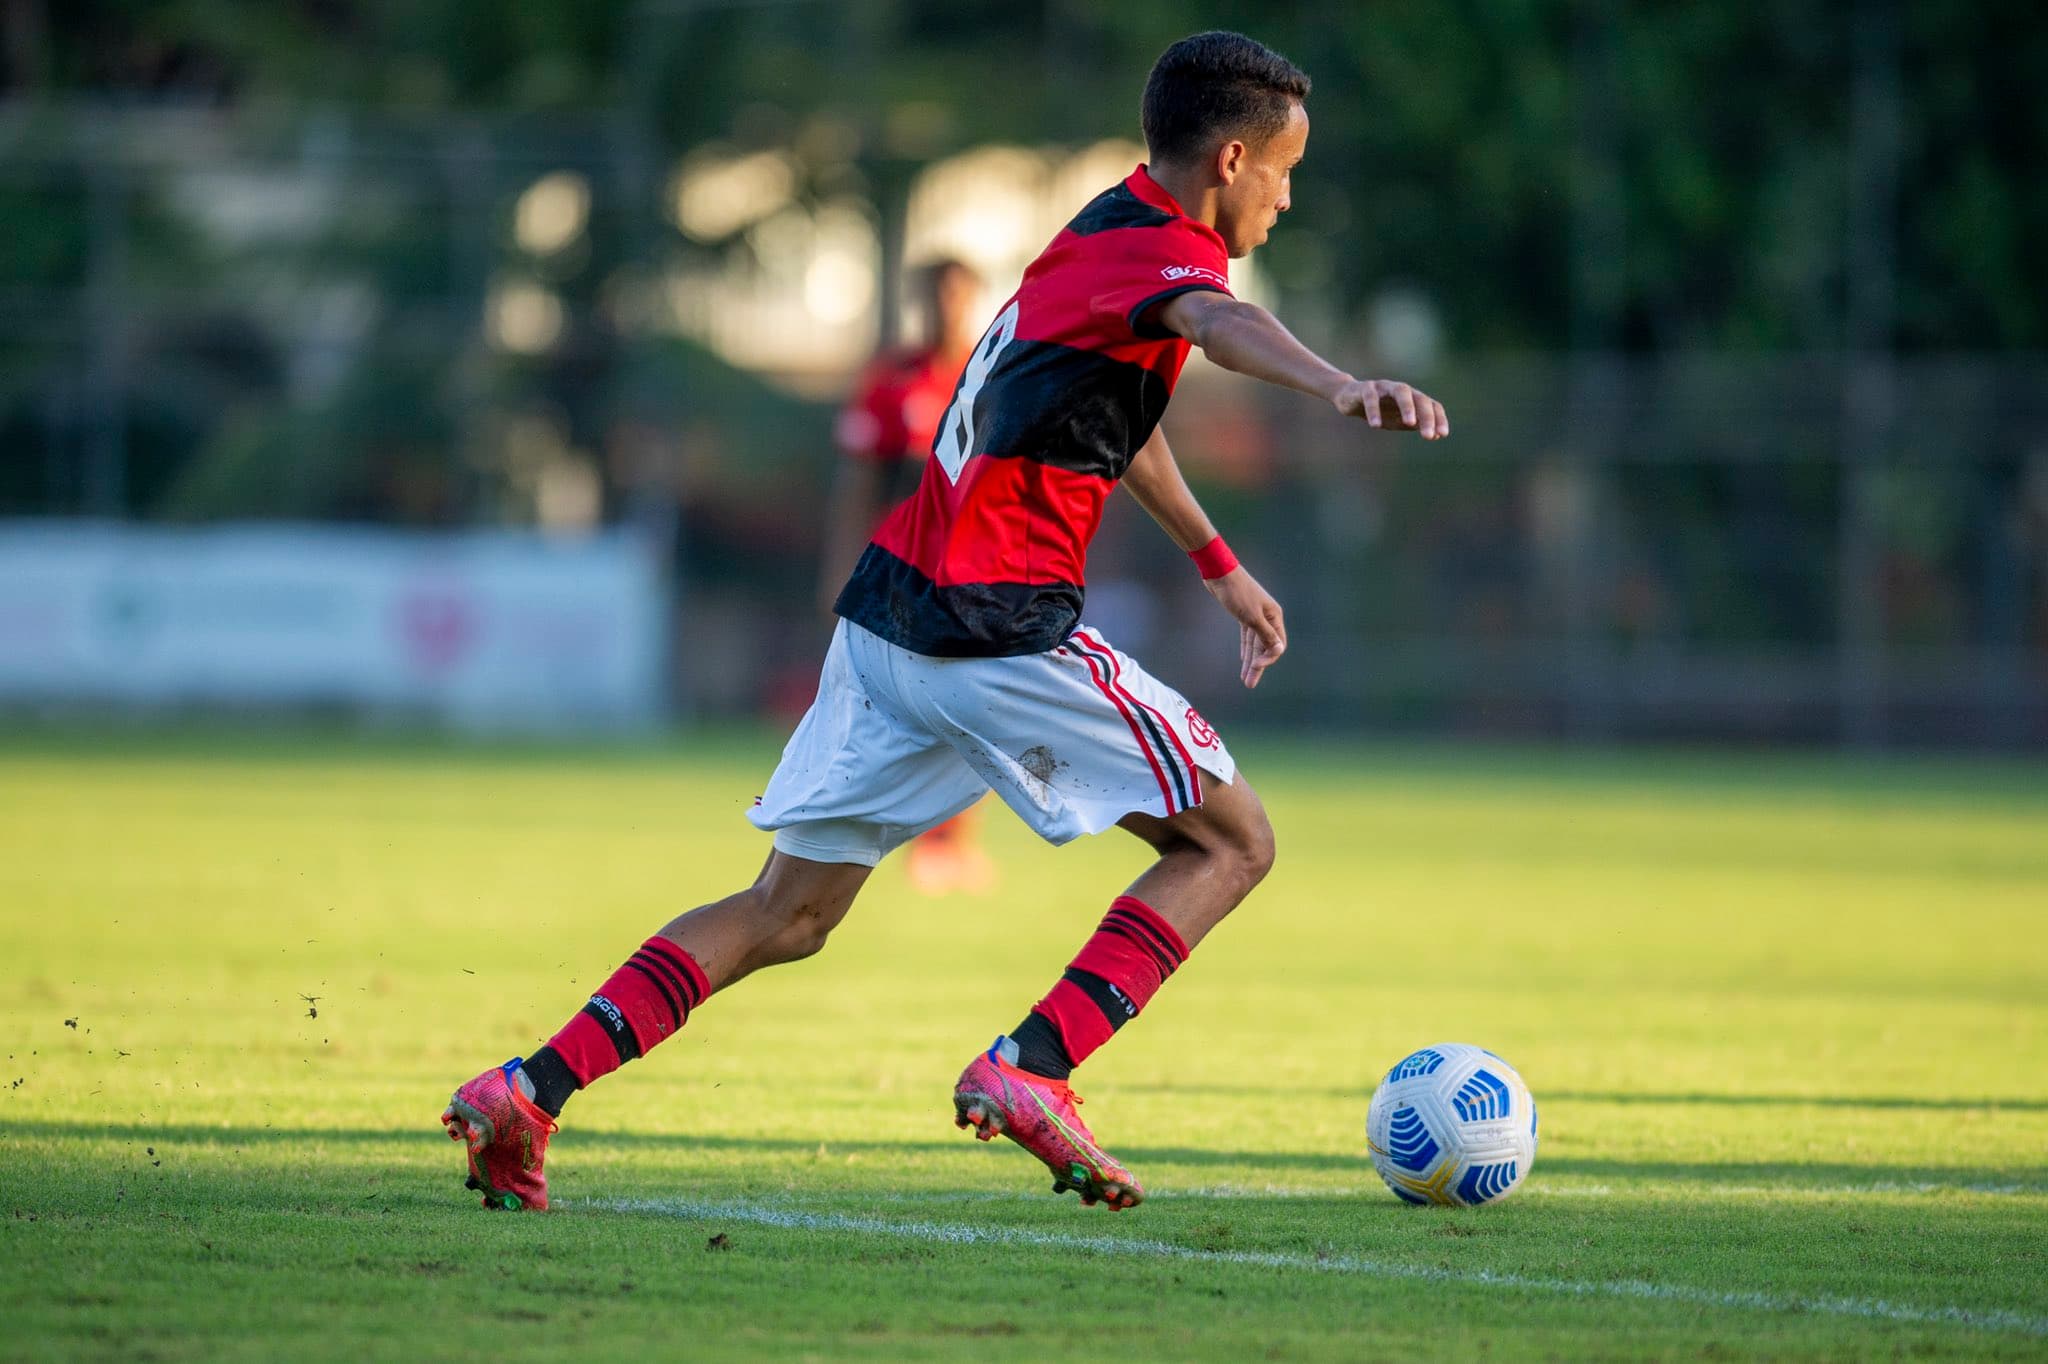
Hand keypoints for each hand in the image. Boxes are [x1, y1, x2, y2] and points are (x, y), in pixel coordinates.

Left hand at [1203, 566, 1286, 688]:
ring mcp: (1255, 616)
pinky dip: (1245, 649)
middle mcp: (1268, 617)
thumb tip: (1279, 650)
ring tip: (1245, 680)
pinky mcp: (1243, 615)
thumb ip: (1265, 635)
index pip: (1276, 645)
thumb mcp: (1252, 616)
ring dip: (1250, 661)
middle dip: (1258, 666)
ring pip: (1255, 643)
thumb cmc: (1237, 593)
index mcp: (1274, 617)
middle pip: (1265, 647)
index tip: (1255, 668)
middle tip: (1249, 684)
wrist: (1220, 573)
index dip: (1268, 659)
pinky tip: (1244, 661)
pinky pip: (1247, 637)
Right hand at [1332, 379, 1448, 438]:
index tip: (1442, 435)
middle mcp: (1401, 390)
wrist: (1349, 398)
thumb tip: (1436, 435)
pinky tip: (1375, 425)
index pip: (1431, 405)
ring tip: (1409, 423)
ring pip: (1401, 392)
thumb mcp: (1398, 421)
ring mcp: (1384, 387)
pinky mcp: (1365, 388)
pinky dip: (1374, 411)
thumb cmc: (1379, 410)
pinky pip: (1371, 398)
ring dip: (1407, 407)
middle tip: (1428, 435)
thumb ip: (1416, 425)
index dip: (1438, 419)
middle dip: (1426, 416)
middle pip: (1420, 398)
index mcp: (1412, 398)